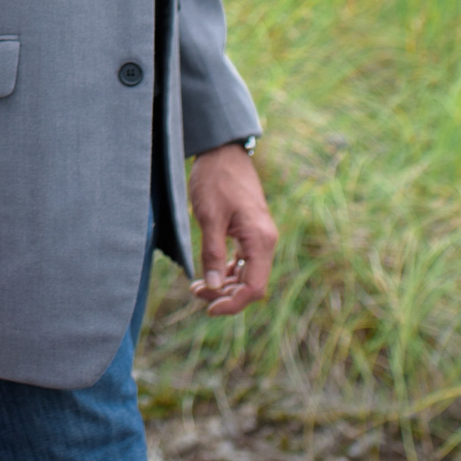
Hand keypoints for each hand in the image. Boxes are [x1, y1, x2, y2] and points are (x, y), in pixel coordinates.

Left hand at [187, 140, 276, 315]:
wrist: (223, 151)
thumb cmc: (216, 180)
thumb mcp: (209, 217)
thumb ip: (212, 253)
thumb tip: (212, 287)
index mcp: (260, 240)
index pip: (254, 287)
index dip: (233, 303)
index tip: (209, 308)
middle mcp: (265, 241)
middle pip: (251, 284)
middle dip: (225, 295)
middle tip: (195, 293)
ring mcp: (259, 237)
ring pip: (247, 274)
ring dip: (225, 285)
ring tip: (197, 287)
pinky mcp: (250, 232)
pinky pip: (243, 261)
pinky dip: (227, 271)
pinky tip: (209, 272)